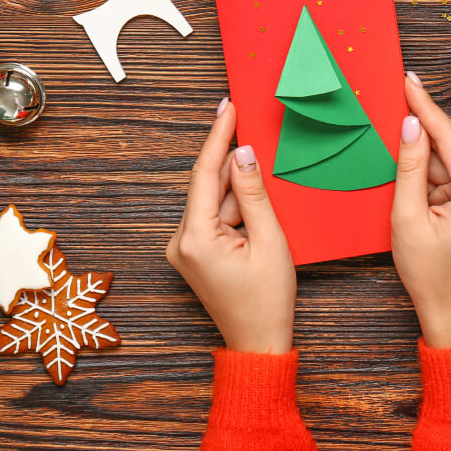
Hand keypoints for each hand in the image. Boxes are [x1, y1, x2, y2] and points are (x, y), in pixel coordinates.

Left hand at [166, 99, 295, 353]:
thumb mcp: (269, 241)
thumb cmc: (267, 301)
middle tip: (249, 126)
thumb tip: (243, 154)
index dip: (218, 136)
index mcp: (194, 238)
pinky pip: (214, 218)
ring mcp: (185, 249)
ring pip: (214, 201)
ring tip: (265, 207)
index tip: (227, 107)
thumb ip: (254, 193)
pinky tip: (256, 214)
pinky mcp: (194, 254)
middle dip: (232, 162)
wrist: (257, 343)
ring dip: (239, 193)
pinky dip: (235, 210)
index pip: (204, 173)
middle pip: (208, 186)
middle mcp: (180, 241)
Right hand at [390, 72, 450, 348]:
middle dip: (421, 136)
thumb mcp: (407, 218)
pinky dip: (435, 175)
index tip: (409, 80)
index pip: (449, 137)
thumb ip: (410, 167)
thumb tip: (411, 126)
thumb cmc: (429, 272)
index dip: (426, 106)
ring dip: (426, 162)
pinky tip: (417, 184)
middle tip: (395, 109)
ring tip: (405, 176)